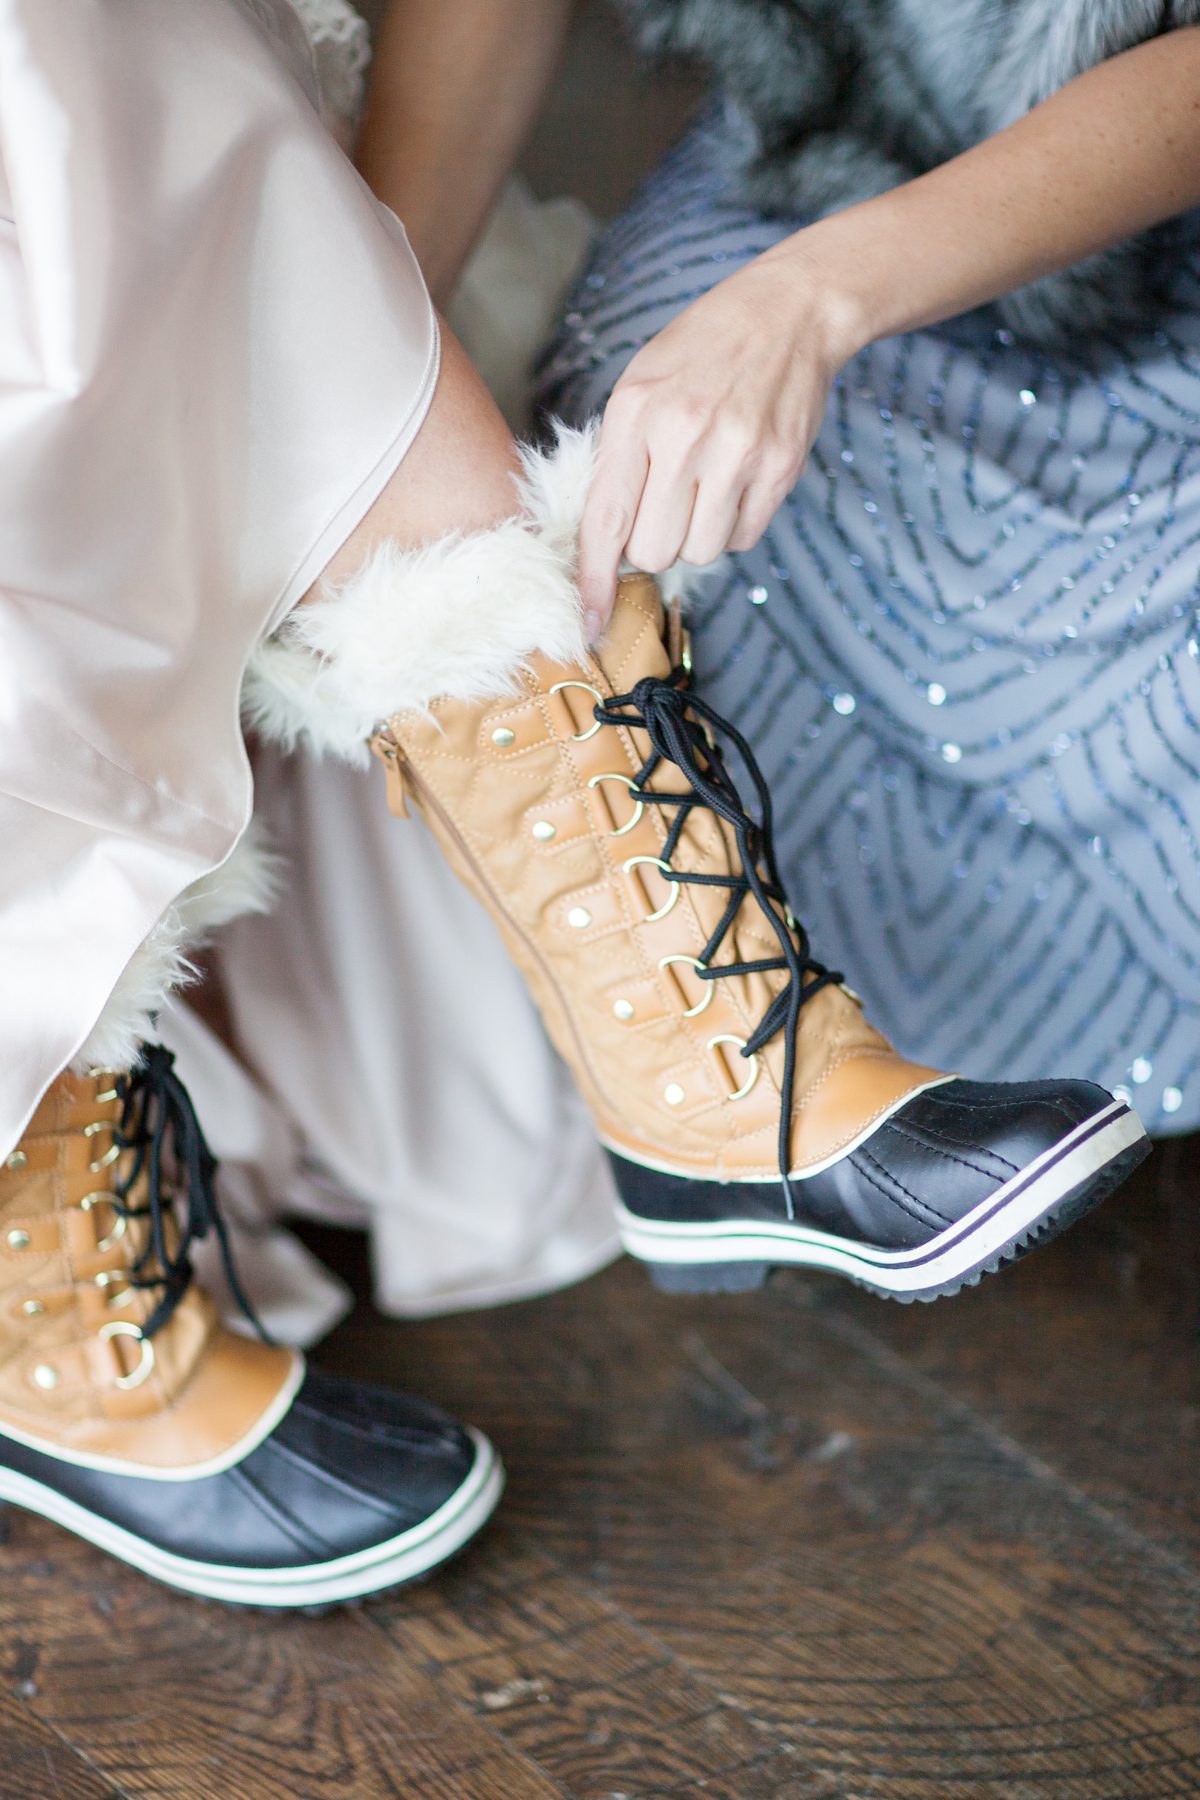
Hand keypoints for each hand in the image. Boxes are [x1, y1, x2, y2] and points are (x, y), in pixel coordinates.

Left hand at [577, 242, 863, 636]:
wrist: (788, 313)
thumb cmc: (700, 353)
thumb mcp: (640, 387)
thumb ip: (619, 460)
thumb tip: (605, 546)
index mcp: (637, 412)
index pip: (606, 520)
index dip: (594, 580)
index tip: (588, 622)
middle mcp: (686, 434)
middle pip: (653, 551)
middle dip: (652, 546)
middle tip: (665, 505)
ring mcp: (738, 453)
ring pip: (699, 552)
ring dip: (695, 536)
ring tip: (703, 486)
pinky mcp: (780, 467)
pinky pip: (743, 538)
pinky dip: (732, 525)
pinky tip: (735, 481)